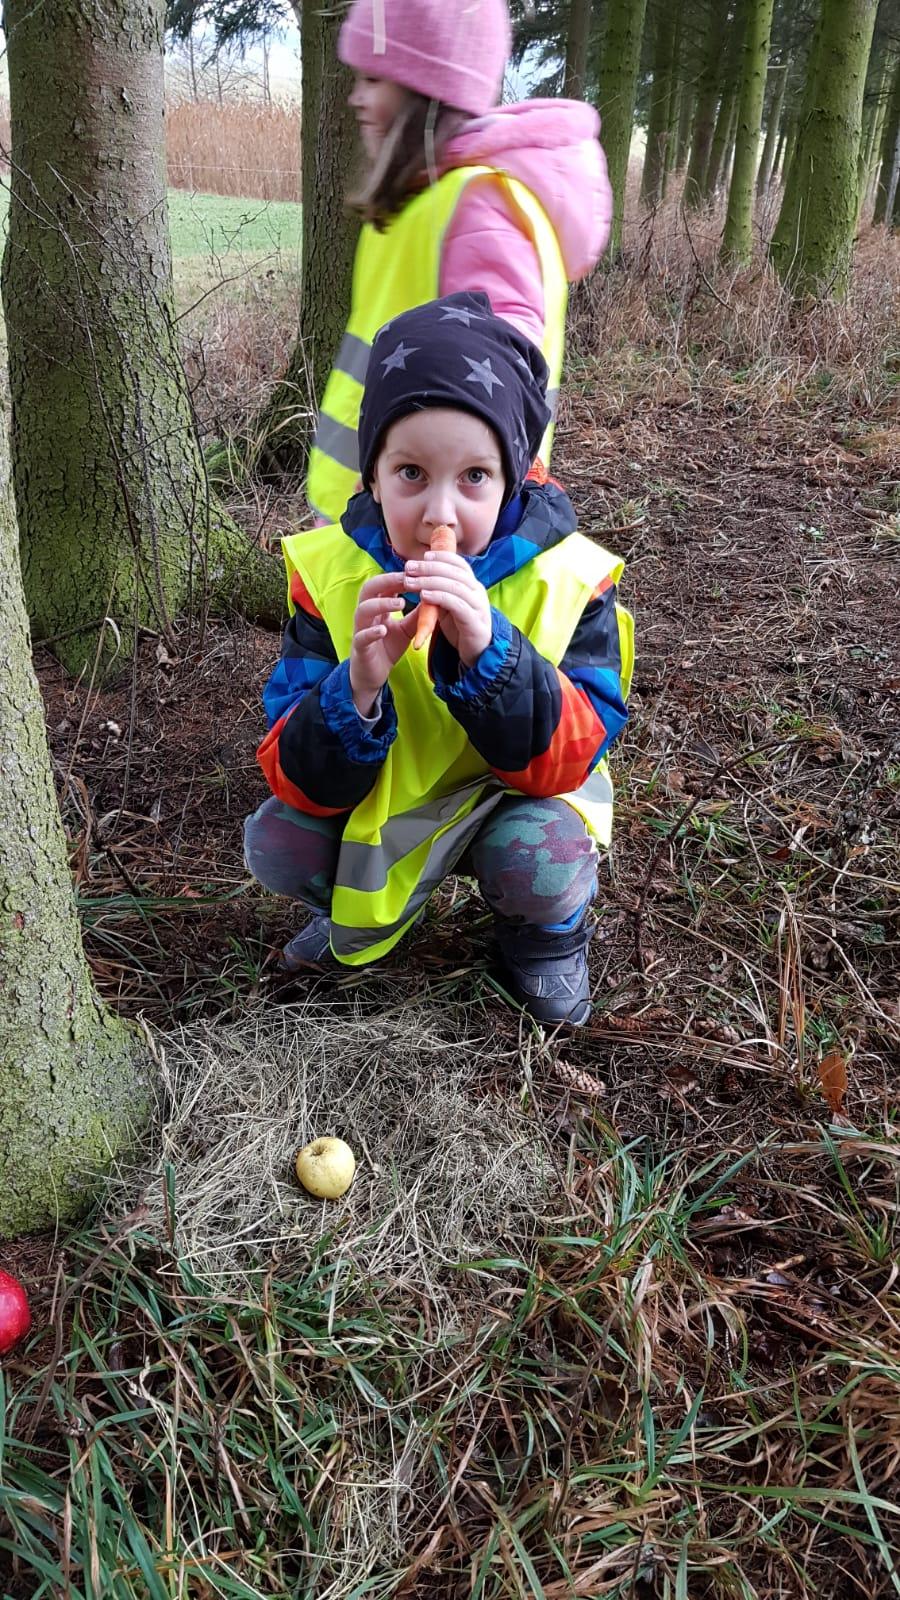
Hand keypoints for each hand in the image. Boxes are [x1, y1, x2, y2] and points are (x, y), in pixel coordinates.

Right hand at [349, 571, 416, 715]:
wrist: (373, 674)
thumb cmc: (387, 646)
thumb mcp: (406, 628)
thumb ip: (417, 614)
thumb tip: (434, 598)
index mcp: (377, 606)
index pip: (384, 584)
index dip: (398, 576)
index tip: (416, 571)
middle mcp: (366, 614)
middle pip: (369, 589)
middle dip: (386, 581)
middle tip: (407, 578)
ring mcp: (360, 629)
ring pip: (363, 610)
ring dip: (381, 604)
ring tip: (401, 603)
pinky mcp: (359, 647)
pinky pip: (362, 636)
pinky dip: (371, 631)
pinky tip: (383, 629)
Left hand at [404, 551, 492, 667]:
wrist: (478, 654)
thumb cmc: (461, 628)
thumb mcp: (449, 606)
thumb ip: (440, 591)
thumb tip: (421, 576)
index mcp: (473, 586)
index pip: (460, 564)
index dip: (442, 557)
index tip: (424, 556)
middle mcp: (478, 592)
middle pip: (454, 572)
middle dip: (430, 567)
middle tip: (409, 567)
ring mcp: (478, 606)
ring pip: (454, 586)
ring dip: (429, 581)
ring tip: (410, 581)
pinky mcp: (474, 621)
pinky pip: (456, 604)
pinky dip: (439, 596)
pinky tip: (424, 595)